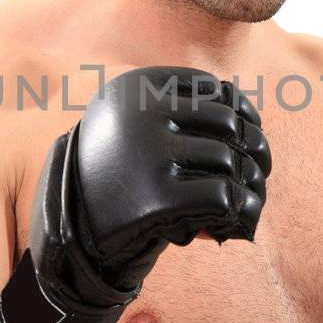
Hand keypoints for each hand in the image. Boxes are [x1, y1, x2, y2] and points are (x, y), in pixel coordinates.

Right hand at [0, 66, 271, 322]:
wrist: (69, 235)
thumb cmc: (117, 181)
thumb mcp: (138, 131)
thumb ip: (183, 116)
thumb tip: (252, 119)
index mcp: (137, 88)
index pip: (219, 93)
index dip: (244, 120)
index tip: (246, 149)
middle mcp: (141, 112)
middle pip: (231, 126)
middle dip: (252, 157)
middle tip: (253, 184)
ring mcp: (147, 152)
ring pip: (230, 162)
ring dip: (245, 191)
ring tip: (237, 211)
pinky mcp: (155, 197)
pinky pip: (223, 198)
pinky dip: (234, 215)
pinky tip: (222, 228)